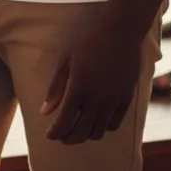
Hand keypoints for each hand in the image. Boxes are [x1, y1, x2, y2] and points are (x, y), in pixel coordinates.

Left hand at [41, 20, 143, 145]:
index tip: (49, 135)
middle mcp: (96, 99)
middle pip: (80, 133)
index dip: (54, 133)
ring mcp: (112, 101)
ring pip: (97, 132)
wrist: (120, 32)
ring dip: (85, 135)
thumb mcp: (67, 61)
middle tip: (61, 136)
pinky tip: (95, 121)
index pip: (64, 123)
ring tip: (77, 129)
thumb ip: (56, 89)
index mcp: (78, 89)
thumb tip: (44, 113)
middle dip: (68, 138)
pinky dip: (102, 128)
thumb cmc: (89, 43)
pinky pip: (113, 125)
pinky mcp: (125, 100)